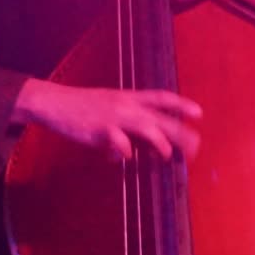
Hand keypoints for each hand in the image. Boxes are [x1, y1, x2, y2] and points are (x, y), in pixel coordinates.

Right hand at [13, 78, 201, 161]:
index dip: (181, 104)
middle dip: (180, 132)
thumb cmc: (83, 107)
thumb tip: (139, 147)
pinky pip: (119, 142)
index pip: (161, 98)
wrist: (55, 103)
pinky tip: (126, 157)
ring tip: (167, 155)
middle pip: (161, 117)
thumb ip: (127, 125)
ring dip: (160, 142)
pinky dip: (125, 151)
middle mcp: (126, 105)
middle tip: (195, 146)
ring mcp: (114, 117)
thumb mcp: (109, 107)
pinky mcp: (100, 130)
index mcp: (129, 97)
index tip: (199, 113)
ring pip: (146, 127)